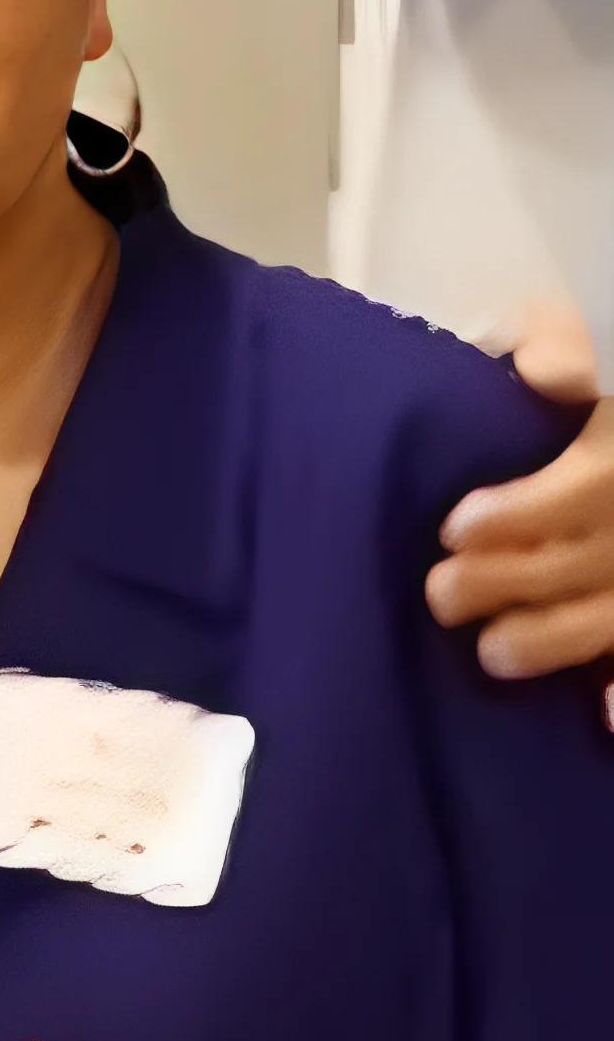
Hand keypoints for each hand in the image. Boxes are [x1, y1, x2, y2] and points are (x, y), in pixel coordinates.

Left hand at [426, 296, 613, 703]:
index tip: (455, 528)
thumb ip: (559, 342)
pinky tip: (603, 714)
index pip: (593, 485)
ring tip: (493, 655)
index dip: (526, 513)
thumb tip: (544, 373)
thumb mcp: (586, 326)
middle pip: (601, 556)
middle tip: (442, 596)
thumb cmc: (598, 356)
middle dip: (520, 581)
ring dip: (564, 637)